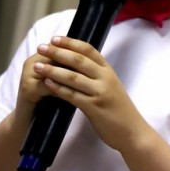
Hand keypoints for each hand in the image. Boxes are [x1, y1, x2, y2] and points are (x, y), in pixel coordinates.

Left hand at [31, 35, 148, 149]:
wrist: (132, 132)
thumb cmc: (118, 110)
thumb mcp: (110, 86)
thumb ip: (96, 75)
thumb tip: (75, 64)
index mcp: (108, 70)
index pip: (88, 50)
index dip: (70, 42)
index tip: (54, 38)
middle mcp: (105, 78)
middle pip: (78, 60)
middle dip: (58, 52)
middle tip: (41, 47)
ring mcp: (100, 93)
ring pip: (73, 77)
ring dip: (53, 70)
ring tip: (36, 67)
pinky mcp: (95, 108)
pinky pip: (73, 96)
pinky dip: (58, 89)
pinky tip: (46, 84)